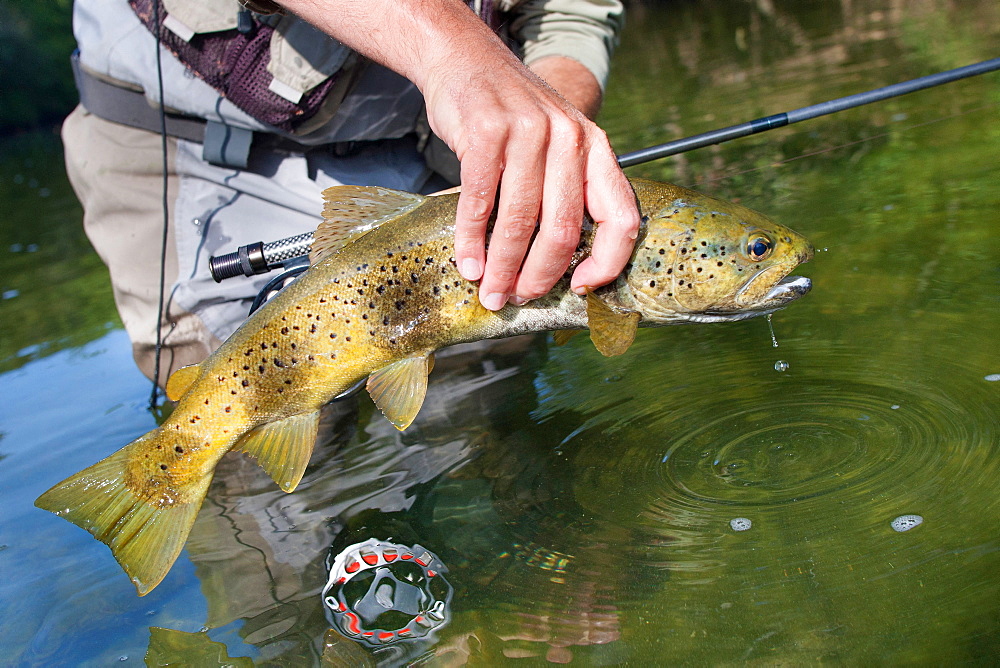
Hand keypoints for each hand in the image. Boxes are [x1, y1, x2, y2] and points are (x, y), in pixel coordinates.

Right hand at [278, 0, 640, 308]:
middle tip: (518, 298)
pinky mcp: (487, 132)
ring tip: (489, 291)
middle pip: (563, 229)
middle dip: (538, 275)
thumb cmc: (513, 116)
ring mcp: (529, 132)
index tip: (579, 288)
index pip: (621, 217)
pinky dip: (472, 240)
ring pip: (519, 221)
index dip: (607, 263)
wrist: (467, 58)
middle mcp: (570, 138)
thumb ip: (565, 190)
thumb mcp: (557, 142)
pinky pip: (481, 201)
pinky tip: (468, 263)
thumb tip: (556, 267)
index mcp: (597, 148)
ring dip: (501, 266)